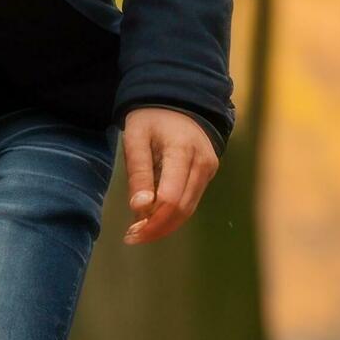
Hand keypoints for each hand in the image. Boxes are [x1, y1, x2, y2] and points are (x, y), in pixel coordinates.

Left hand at [121, 108, 219, 244]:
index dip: (152, 220)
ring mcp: (208, 169)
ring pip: (189, 209)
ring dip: (164, 225)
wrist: (180, 101)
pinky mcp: (207, 174)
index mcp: (182, 150)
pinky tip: (151, 219)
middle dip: (157, 228)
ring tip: (138, 232)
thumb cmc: (151, 118)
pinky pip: (191, 200)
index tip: (130, 231)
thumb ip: (138, 171)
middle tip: (131, 237)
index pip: (171, 197)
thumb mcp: (136, 137)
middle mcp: (202, 162)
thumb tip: (140, 209)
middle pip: (182, 208)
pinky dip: (172, 214)